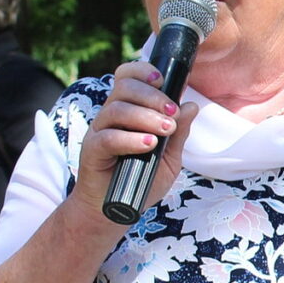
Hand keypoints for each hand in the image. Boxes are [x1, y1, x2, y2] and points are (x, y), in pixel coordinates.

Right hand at [73, 60, 199, 215]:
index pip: (128, 77)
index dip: (143, 71)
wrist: (115, 211)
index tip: (163, 80)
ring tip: (166, 130)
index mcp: (128, 110)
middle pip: (124, 88)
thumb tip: (192, 106)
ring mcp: (99, 131)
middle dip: (152, 96)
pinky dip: (130, 139)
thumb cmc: (141, 181)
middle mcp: (111, 116)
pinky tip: (148, 145)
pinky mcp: (92, 151)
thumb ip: (179, 133)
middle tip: (172, 112)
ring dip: (145, 116)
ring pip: (117, 109)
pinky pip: (108, 137)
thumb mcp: (169, 158)